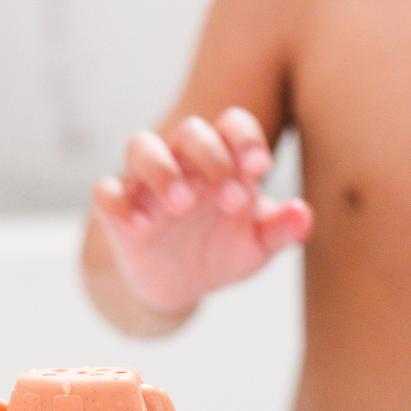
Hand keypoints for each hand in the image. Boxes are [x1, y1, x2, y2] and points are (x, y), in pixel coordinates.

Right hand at [90, 107, 312, 312]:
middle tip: (230, 198)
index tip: (260, 168)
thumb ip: (281, 229)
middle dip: (211, 157)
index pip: (232, 125)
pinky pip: (106, 193)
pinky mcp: (118, 212)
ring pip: (141, 147)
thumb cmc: (223, 249)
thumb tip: (304, 214)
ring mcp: (146, 184)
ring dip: (162, 169)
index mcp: (223, 160)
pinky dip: (120, 203)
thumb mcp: (257, 245)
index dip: (245, 139)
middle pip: (190, 131)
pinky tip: (144, 226)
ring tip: (183, 203)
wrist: (181, 285)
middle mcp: (184, 162)